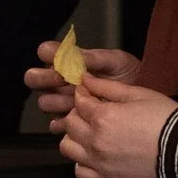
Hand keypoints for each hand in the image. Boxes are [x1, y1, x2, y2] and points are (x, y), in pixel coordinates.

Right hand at [25, 41, 141, 125]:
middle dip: (45, 79)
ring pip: (45, 102)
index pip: (46, 53)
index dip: (50, 57)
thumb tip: (70, 53)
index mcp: (70, 62)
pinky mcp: (71, 120)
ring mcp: (64, 101)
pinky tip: (73, 119)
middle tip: (61, 80)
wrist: (142, 97)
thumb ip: (92, 58)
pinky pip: (56, 124)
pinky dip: (61, 123)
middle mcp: (61, 81)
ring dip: (55, 101)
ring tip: (72, 101)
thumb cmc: (128, 74)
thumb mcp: (114, 61)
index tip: (61, 61)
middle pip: (35, 79)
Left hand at [58, 74, 177, 177]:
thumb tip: (85, 78)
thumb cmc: (164, 117)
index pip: (78, 101)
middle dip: (77, 112)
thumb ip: (107, 86)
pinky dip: (81, 162)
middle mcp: (95, 140)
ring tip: (90, 132)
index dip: (82, 93)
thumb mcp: (138, 94)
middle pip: (69, 123)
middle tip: (91, 110)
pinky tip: (93, 153)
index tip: (89, 92)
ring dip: (74, 136)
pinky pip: (80, 172)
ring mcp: (99, 162)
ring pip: (67, 147)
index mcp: (103, 116)